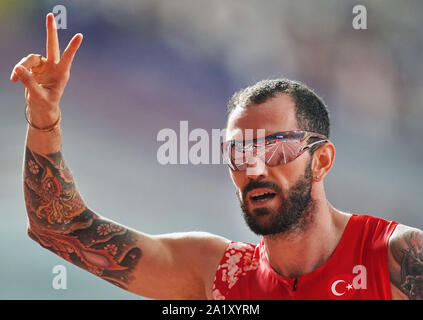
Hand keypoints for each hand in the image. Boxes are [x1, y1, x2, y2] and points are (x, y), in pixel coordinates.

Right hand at [10, 13, 82, 127]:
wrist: (41, 108)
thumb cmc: (45, 104)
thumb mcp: (38, 96)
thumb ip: (29, 82)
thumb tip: (18, 68)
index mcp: (61, 74)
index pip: (67, 58)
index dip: (72, 47)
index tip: (80, 36)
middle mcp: (54, 67)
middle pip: (51, 45)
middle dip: (50, 30)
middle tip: (50, 15)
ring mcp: (44, 65)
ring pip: (30, 58)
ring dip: (21, 66)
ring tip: (15, 79)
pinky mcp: (35, 67)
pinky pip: (23, 64)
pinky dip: (18, 71)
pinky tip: (13, 80)